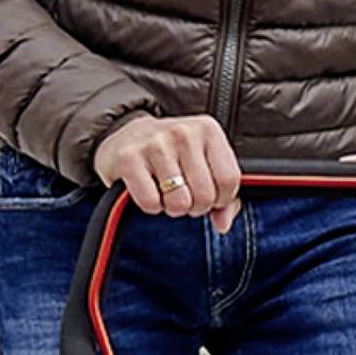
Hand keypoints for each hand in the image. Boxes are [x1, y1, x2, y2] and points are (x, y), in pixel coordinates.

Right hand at [93, 112, 243, 231]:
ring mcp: (155, 144)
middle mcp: (183, 133)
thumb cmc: (172, 153)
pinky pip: (151, 202)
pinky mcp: (129, 159)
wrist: (126, 136)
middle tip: (184, 196)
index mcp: (208, 130)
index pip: (229, 179)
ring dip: (173, 207)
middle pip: (205, 195)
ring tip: (166, 194)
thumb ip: (223, 195)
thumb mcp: (204, 163)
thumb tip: (223, 225)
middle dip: (195, 207)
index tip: (208, 195)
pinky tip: (149, 191)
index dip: (221, 199)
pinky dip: (151, 206)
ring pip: (179, 202)